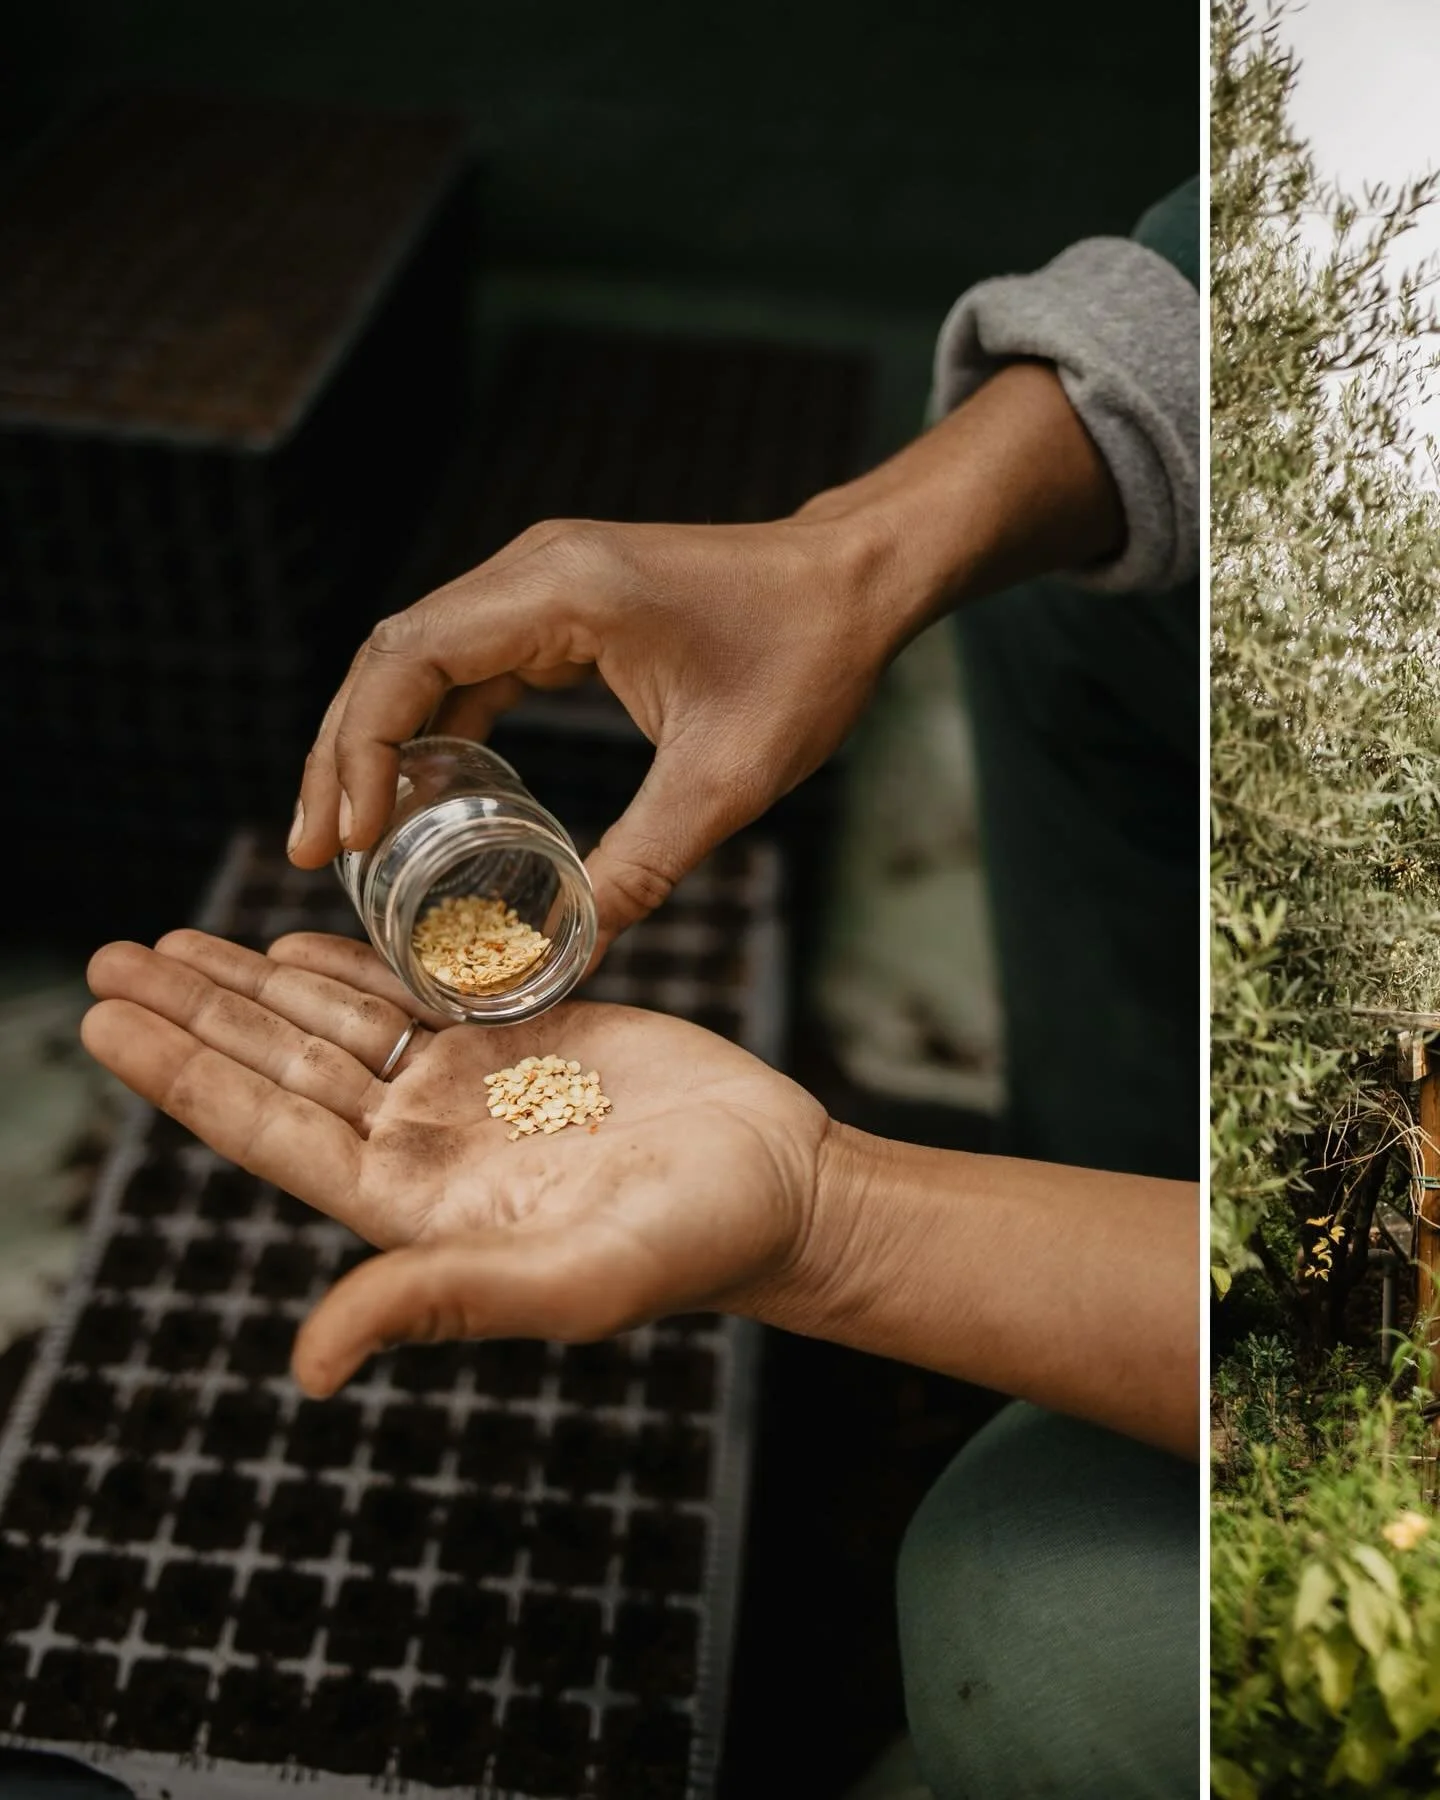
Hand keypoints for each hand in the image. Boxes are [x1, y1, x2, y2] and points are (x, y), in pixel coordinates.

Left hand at [81, 930, 828, 1395]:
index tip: (103, 1022)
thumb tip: (310, 1363)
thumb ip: (443, 1300)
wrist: (775, 1183)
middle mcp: (420, 1142)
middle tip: (109, 957)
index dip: (182, 1077)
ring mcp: (465, 1087)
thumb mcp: (571, 1281)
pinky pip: (409, 994)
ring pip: (330, 1024)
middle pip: (278, 1065)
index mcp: (411, 1202)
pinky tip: (286, 947)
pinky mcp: (518, 1037)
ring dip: (247, 983)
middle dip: (190, 1014)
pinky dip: (343, 966)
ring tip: (170, 945)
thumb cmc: (688, 1246)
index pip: (268, 1129)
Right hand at [287, 364, 1122, 953]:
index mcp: (557, 589)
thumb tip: (570, 954)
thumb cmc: (806, 658)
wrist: (858, 583)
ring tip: (346, 837)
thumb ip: (642, 865)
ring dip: (379, 742)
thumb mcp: (726, 779)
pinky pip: (470, 666)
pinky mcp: (561, 610)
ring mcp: (542, 585)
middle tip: (312, 852)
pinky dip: (435, 730)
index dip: (358, 749)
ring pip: (420, 661)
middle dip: (342, 754)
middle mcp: (532, 572)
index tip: (342, 837)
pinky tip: (421, 798)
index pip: (409, 659)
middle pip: (391, 658)